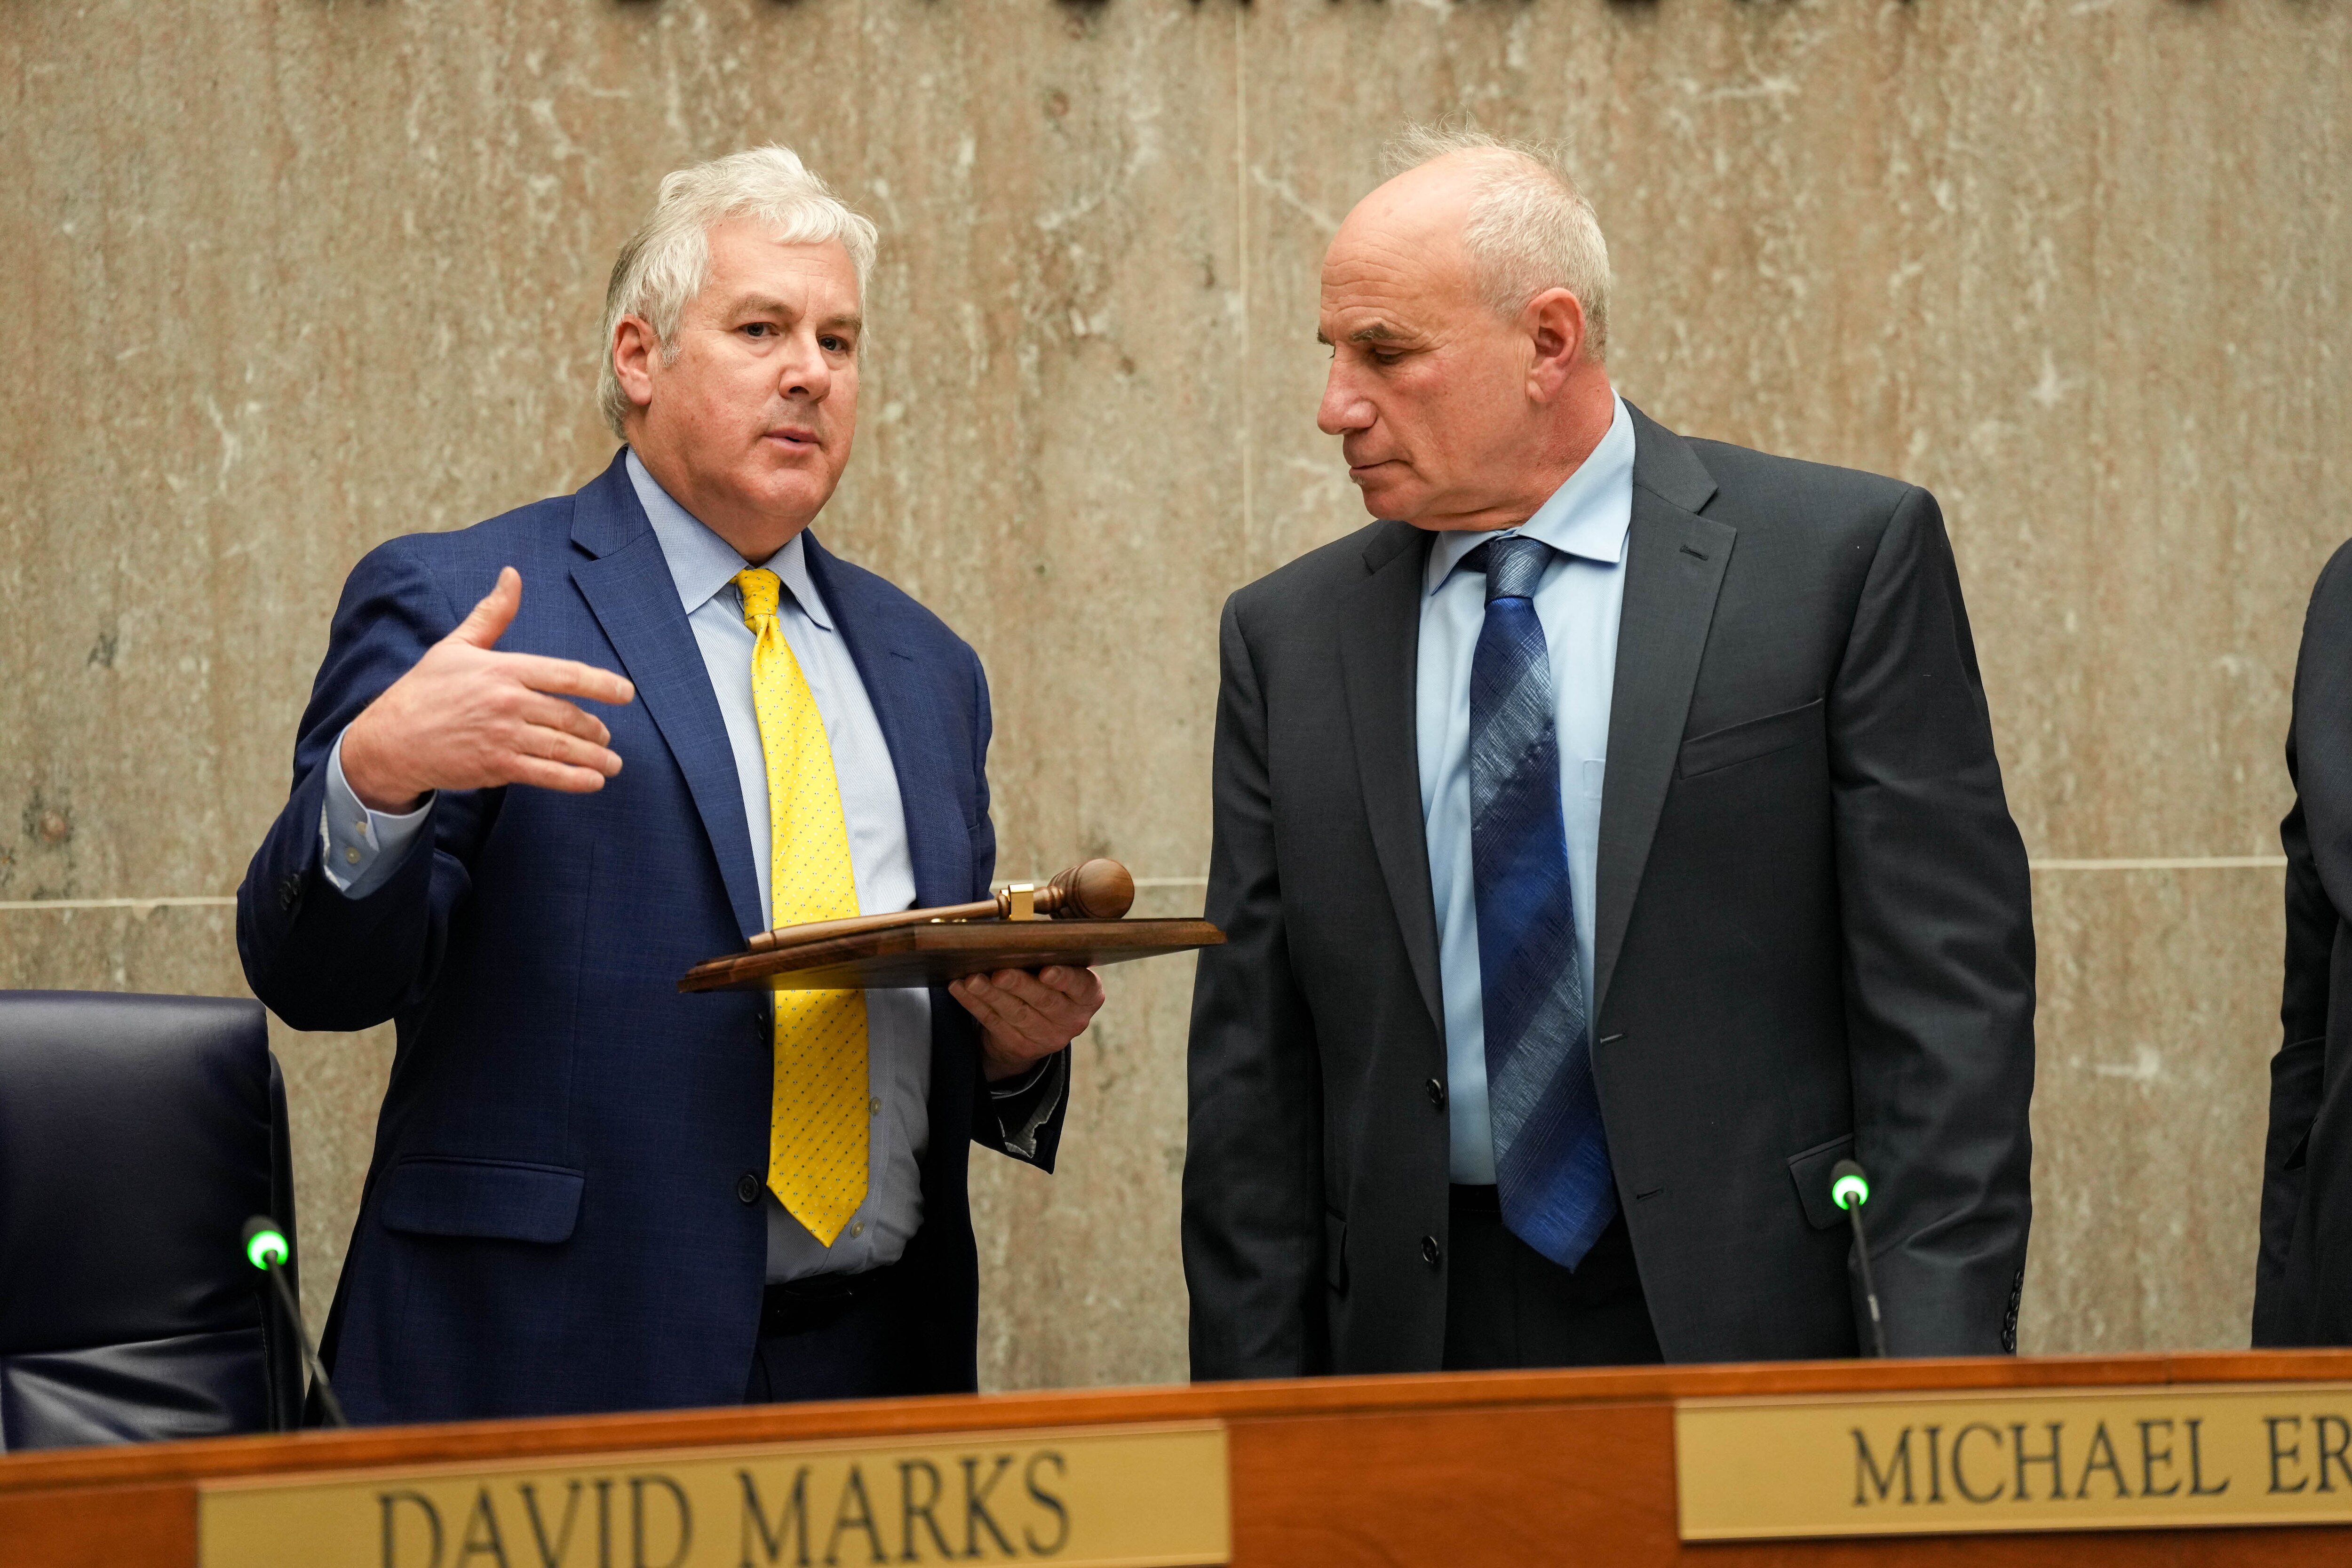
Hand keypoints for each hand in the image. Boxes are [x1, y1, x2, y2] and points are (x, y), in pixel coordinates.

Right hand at [340, 567, 636, 812]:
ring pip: (562, 746)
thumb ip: (493, 614)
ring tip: (612, 763)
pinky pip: (545, 773)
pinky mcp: (496, 766)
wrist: (390, 739)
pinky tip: (593, 781)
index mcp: (503, 669)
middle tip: (606, 736)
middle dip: (595, 728)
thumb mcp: (457, 646)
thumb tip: (512, 575)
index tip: (626, 693)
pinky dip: (574, 779)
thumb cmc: (426, 689)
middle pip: (569, 716)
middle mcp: (507, 702)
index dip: (601, 684)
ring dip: (594, 757)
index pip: (565, 674)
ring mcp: (503, 736)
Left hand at [951, 965, 1104, 1081]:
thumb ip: (1048, 952)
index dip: (1064, 979)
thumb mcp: (1059, 967)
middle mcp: (1072, 1019)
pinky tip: (960, 988)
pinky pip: (994, 1023)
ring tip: (972, 979)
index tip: (1046, 970)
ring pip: (1016, 1014)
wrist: (1038, 1027)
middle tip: (1000, 974)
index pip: (1081, 986)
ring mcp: (1047, 1037)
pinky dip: (975, 1004)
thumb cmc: (1048, 982)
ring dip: (991, 995)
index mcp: (1088, 995)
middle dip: (1020, 985)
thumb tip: (1016, 930)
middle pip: (1044, 1001)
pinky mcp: (1021, 1046)